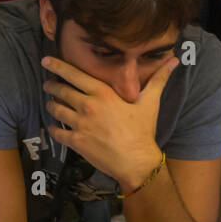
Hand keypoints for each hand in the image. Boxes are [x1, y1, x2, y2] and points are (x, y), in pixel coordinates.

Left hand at [41, 54, 175, 192]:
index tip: (46, 60)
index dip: (58, 66)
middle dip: (51, 85)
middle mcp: (87, 106)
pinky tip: (54, 127)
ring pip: (56, 110)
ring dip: (51, 105)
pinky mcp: (76, 142)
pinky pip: (57, 132)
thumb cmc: (142, 131)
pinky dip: (53, 128)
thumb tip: (175, 60)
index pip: (74, 75)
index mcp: (102, 93)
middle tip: (47, 84)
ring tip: (51, 103)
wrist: (136, 161)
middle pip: (60, 91)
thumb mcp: (150, 102)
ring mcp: (80, 125)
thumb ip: (158, 79)